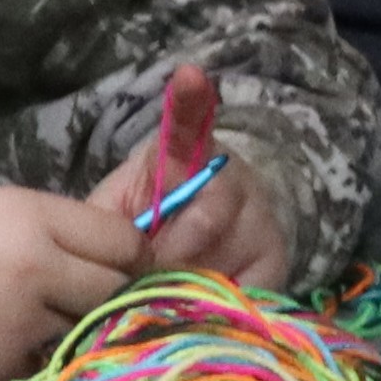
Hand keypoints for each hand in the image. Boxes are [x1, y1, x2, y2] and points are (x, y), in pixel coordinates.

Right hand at [0, 183, 148, 380]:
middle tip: (100, 292)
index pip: (121, 240)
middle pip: (116, 288)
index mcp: (33, 218)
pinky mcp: (6, 366)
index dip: (133, 252)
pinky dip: (44, 354)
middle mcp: (39, 270)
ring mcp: (25, 325)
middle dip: (114, 290)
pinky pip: (51, 361)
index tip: (130, 260)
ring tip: (55, 316)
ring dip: (82, 325)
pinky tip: (18, 340)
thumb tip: (105, 250)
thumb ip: (50, 225)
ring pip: (88, 328)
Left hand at [96, 61, 283, 286]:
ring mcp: (260, 216)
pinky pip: (244, 290)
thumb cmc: (150, 227)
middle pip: (205, 218)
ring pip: (221, 259)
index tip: (189, 76)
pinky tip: (203, 305)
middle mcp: (230, 177)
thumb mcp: (118, 216)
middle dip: (170, 256)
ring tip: (171, 290)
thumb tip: (102, 253)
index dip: (189, 101)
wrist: (209, 248)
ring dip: (188, 284)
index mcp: (181, 155)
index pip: (187, 123)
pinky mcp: (278, 258)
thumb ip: (106, 225)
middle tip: (150, 274)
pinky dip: (216, 304)